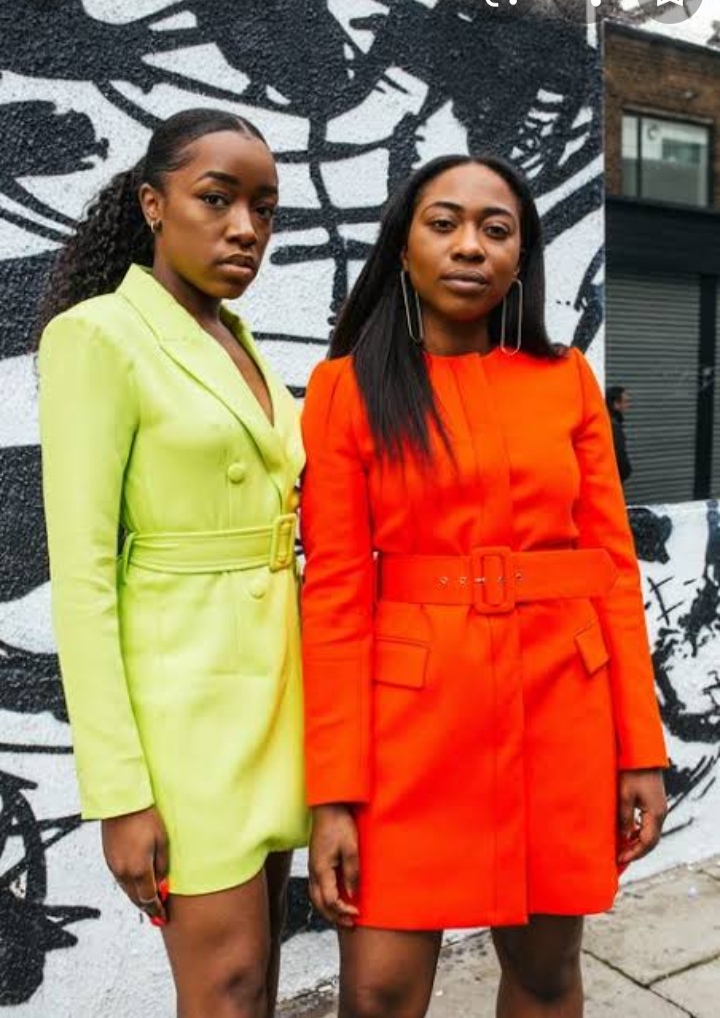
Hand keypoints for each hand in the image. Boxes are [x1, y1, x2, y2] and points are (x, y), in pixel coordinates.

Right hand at [102, 806, 168, 923]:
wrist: (121, 803)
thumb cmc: (146, 818)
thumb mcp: (162, 842)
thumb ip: (163, 866)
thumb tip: (163, 884)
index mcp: (139, 870)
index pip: (149, 899)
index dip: (157, 909)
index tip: (163, 917)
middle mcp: (124, 873)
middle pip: (136, 899)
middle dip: (147, 907)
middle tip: (157, 914)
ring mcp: (114, 866)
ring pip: (127, 890)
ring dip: (138, 897)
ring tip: (148, 901)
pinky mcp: (109, 858)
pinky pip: (121, 879)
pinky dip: (130, 886)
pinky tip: (137, 883)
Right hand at [309, 804, 359, 927]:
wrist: (328, 807)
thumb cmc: (340, 824)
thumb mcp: (351, 848)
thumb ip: (352, 873)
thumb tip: (353, 895)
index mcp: (321, 870)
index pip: (330, 900)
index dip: (343, 910)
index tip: (358, 913)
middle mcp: (314, 872)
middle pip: (320, 904)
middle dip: (334, 916)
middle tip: (350, 924)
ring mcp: (313, 867)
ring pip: (316, 897)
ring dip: (329, 910)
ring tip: (343, 916)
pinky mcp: (316, 863)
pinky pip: (317, 888)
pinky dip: (325, 899)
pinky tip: (336, 899)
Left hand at [617, 769, 666, 868]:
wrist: (642, 755)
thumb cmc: (632, 772)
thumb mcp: (624, 794)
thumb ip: (625, 817)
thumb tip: (625, 837)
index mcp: (655, 813)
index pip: (647, 842)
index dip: (633, 853)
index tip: (619, 859)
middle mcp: (661, 814)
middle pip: (651, 841)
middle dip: (636, 851)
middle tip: (620, 858)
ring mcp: (659, 809)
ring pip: (651, 833)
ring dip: (638, 842)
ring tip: (622, 848)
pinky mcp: (655, 804)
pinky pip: (649, 824)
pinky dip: (639, 832)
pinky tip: (628, 833)